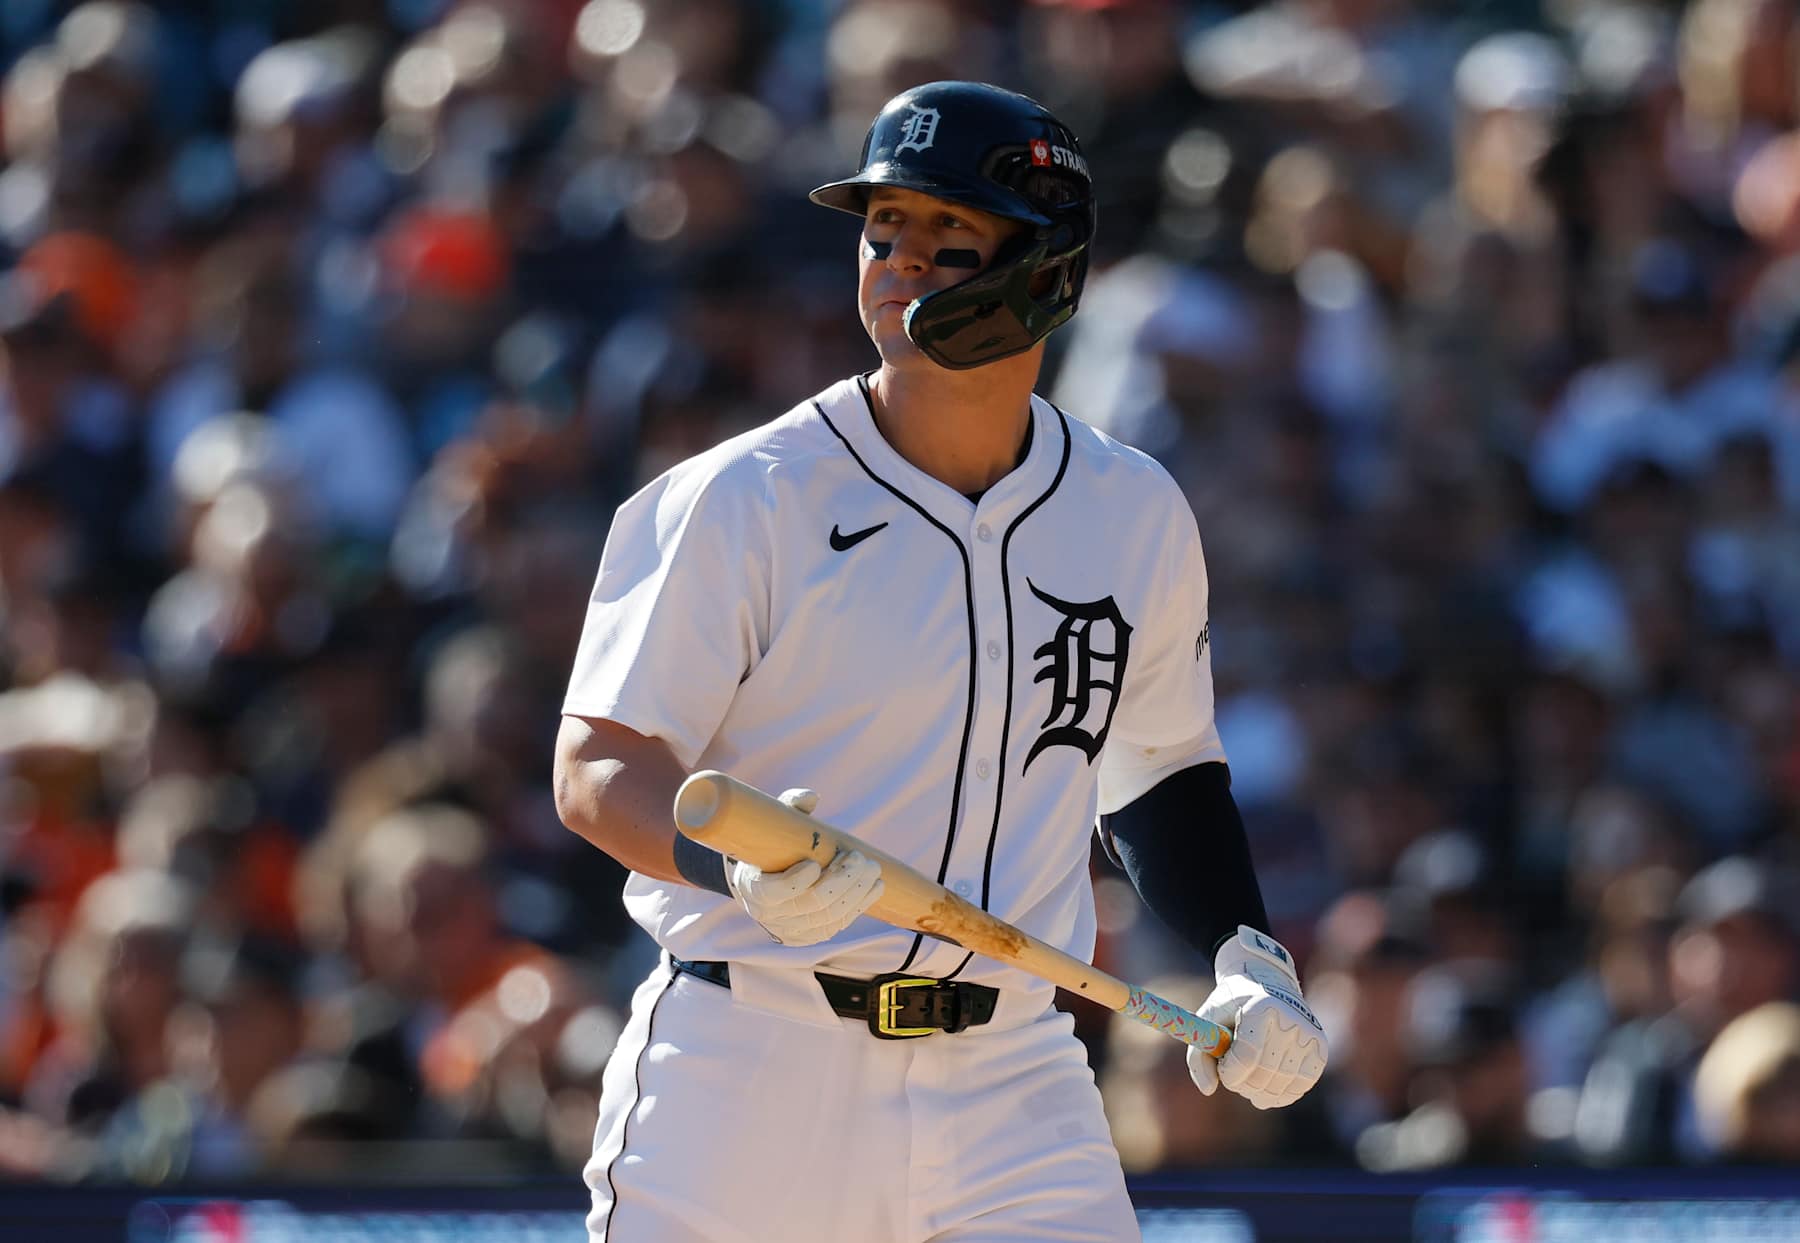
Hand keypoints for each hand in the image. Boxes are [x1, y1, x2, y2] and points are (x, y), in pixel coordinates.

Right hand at [726, 788, 883, 945]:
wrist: (766, 881)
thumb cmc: (772, 847)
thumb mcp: (773, 825)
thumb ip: (789, 807)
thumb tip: (811, 797)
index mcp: (754, 888)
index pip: (773, 893)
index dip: (794, 883)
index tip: (814, 863)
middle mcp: (771, 915)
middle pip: (811, 904)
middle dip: (840, 881)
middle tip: (859, 858)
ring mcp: (793, 930)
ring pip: (830, 916)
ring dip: (856, 892)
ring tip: (872, 868)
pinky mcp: (812, 935)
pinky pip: (840, 924)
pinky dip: (860, 904)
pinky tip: (875, 886)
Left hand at [1187, 925, 1328, 1108]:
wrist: (1268, 982)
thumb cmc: (1233, 1005)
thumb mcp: (1207, 1020)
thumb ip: (1198, 1057)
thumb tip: (1208, 1090)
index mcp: (1261, 1007)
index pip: (1247, 1056)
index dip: (1230, 1073)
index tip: (1223, 1069)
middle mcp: (1290, 1019)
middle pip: (1263, 1074)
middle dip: (1242, 1084)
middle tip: (1233, 1077)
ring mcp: (1308, 1034)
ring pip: (1281, 1084)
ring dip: (1258, 1092)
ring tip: (1248, 1082)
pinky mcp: (1319, 1048)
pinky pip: (1301, 1085)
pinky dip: (1281, 1094)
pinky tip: (1267, 1090)